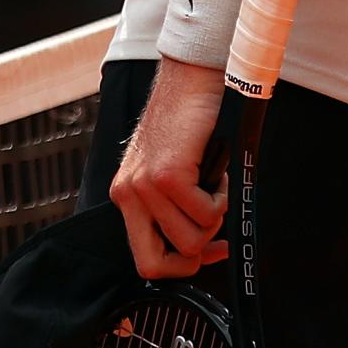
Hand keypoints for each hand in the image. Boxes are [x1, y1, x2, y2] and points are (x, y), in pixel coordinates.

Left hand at [110, 58, 229, 279]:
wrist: (191, 80)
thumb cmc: (187, 123)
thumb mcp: (170, 174)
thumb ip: (177, 211)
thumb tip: (207, 250)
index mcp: (126, 196)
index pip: (144, 260)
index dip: (181, 266)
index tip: (209, 252)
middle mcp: (128, 194)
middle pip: (154, 265)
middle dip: (195, 254)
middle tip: (212, 221)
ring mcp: (145, 186)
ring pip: (191, 240)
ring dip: (213, 216)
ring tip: (212, 183)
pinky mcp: (167, 175)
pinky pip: (206, 214)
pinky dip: (221, 197)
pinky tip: (215, 171)